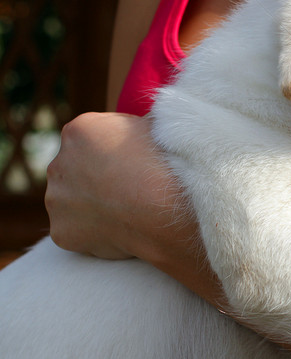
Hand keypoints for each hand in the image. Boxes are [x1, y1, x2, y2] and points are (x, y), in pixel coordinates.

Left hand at [45, 112, 181, 259]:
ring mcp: (56, 200)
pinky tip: (119, 229)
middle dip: (96, 176)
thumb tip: (143, 129)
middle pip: (76, 168)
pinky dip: (94, 231)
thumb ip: (135, 127)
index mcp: (78, 131)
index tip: (133, 161)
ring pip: (72, 200)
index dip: (113, 150)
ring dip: (92, 204)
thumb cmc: (167, 168)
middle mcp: (58, 163)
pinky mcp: (60, 231)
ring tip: (126, 212)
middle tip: (129, 188)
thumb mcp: (155, 129)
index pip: (91, 137)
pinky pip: (76, 229)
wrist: (167, 211)